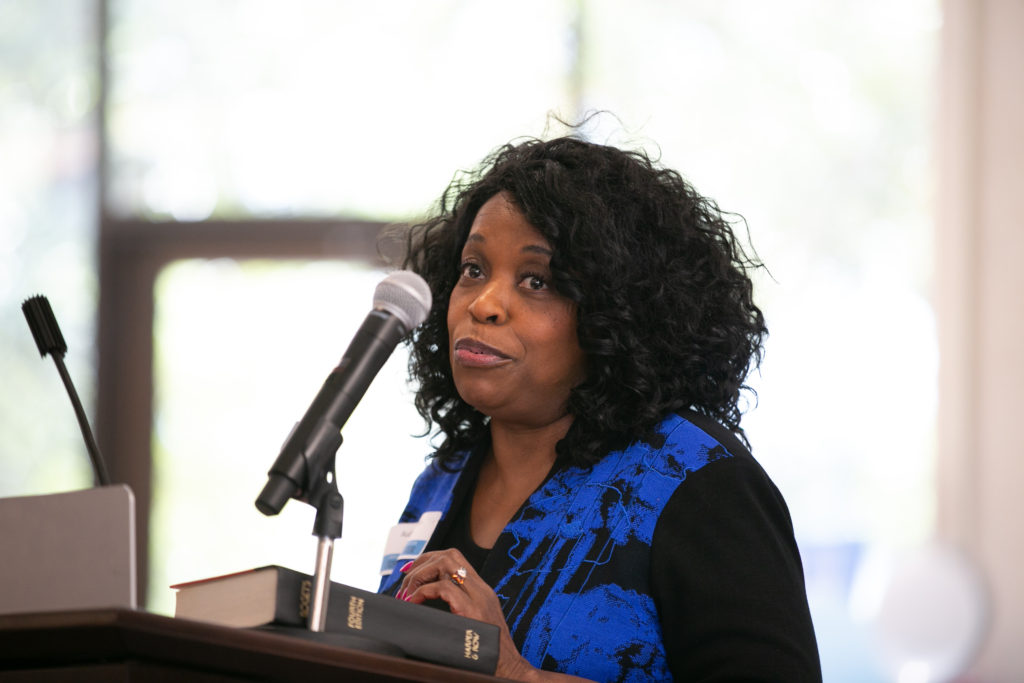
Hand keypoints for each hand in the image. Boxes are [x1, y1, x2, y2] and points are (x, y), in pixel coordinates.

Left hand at [395, 549, 538, 680]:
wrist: (507, 669)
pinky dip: (423, 592)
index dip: (429, 559)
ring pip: (446, 563)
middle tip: (406, 583)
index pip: (454, 557)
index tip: (412, 571)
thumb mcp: (475, 622)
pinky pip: (443, 588)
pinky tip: (415, 602)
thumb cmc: (487, 652)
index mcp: (481, 591)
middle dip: (422, 563)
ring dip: (421, 575)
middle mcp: (481, 590)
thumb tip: (429, 601)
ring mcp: (478, 598)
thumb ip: (458, 607)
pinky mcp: (472, 611)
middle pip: (449, 555)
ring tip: (409, 592)